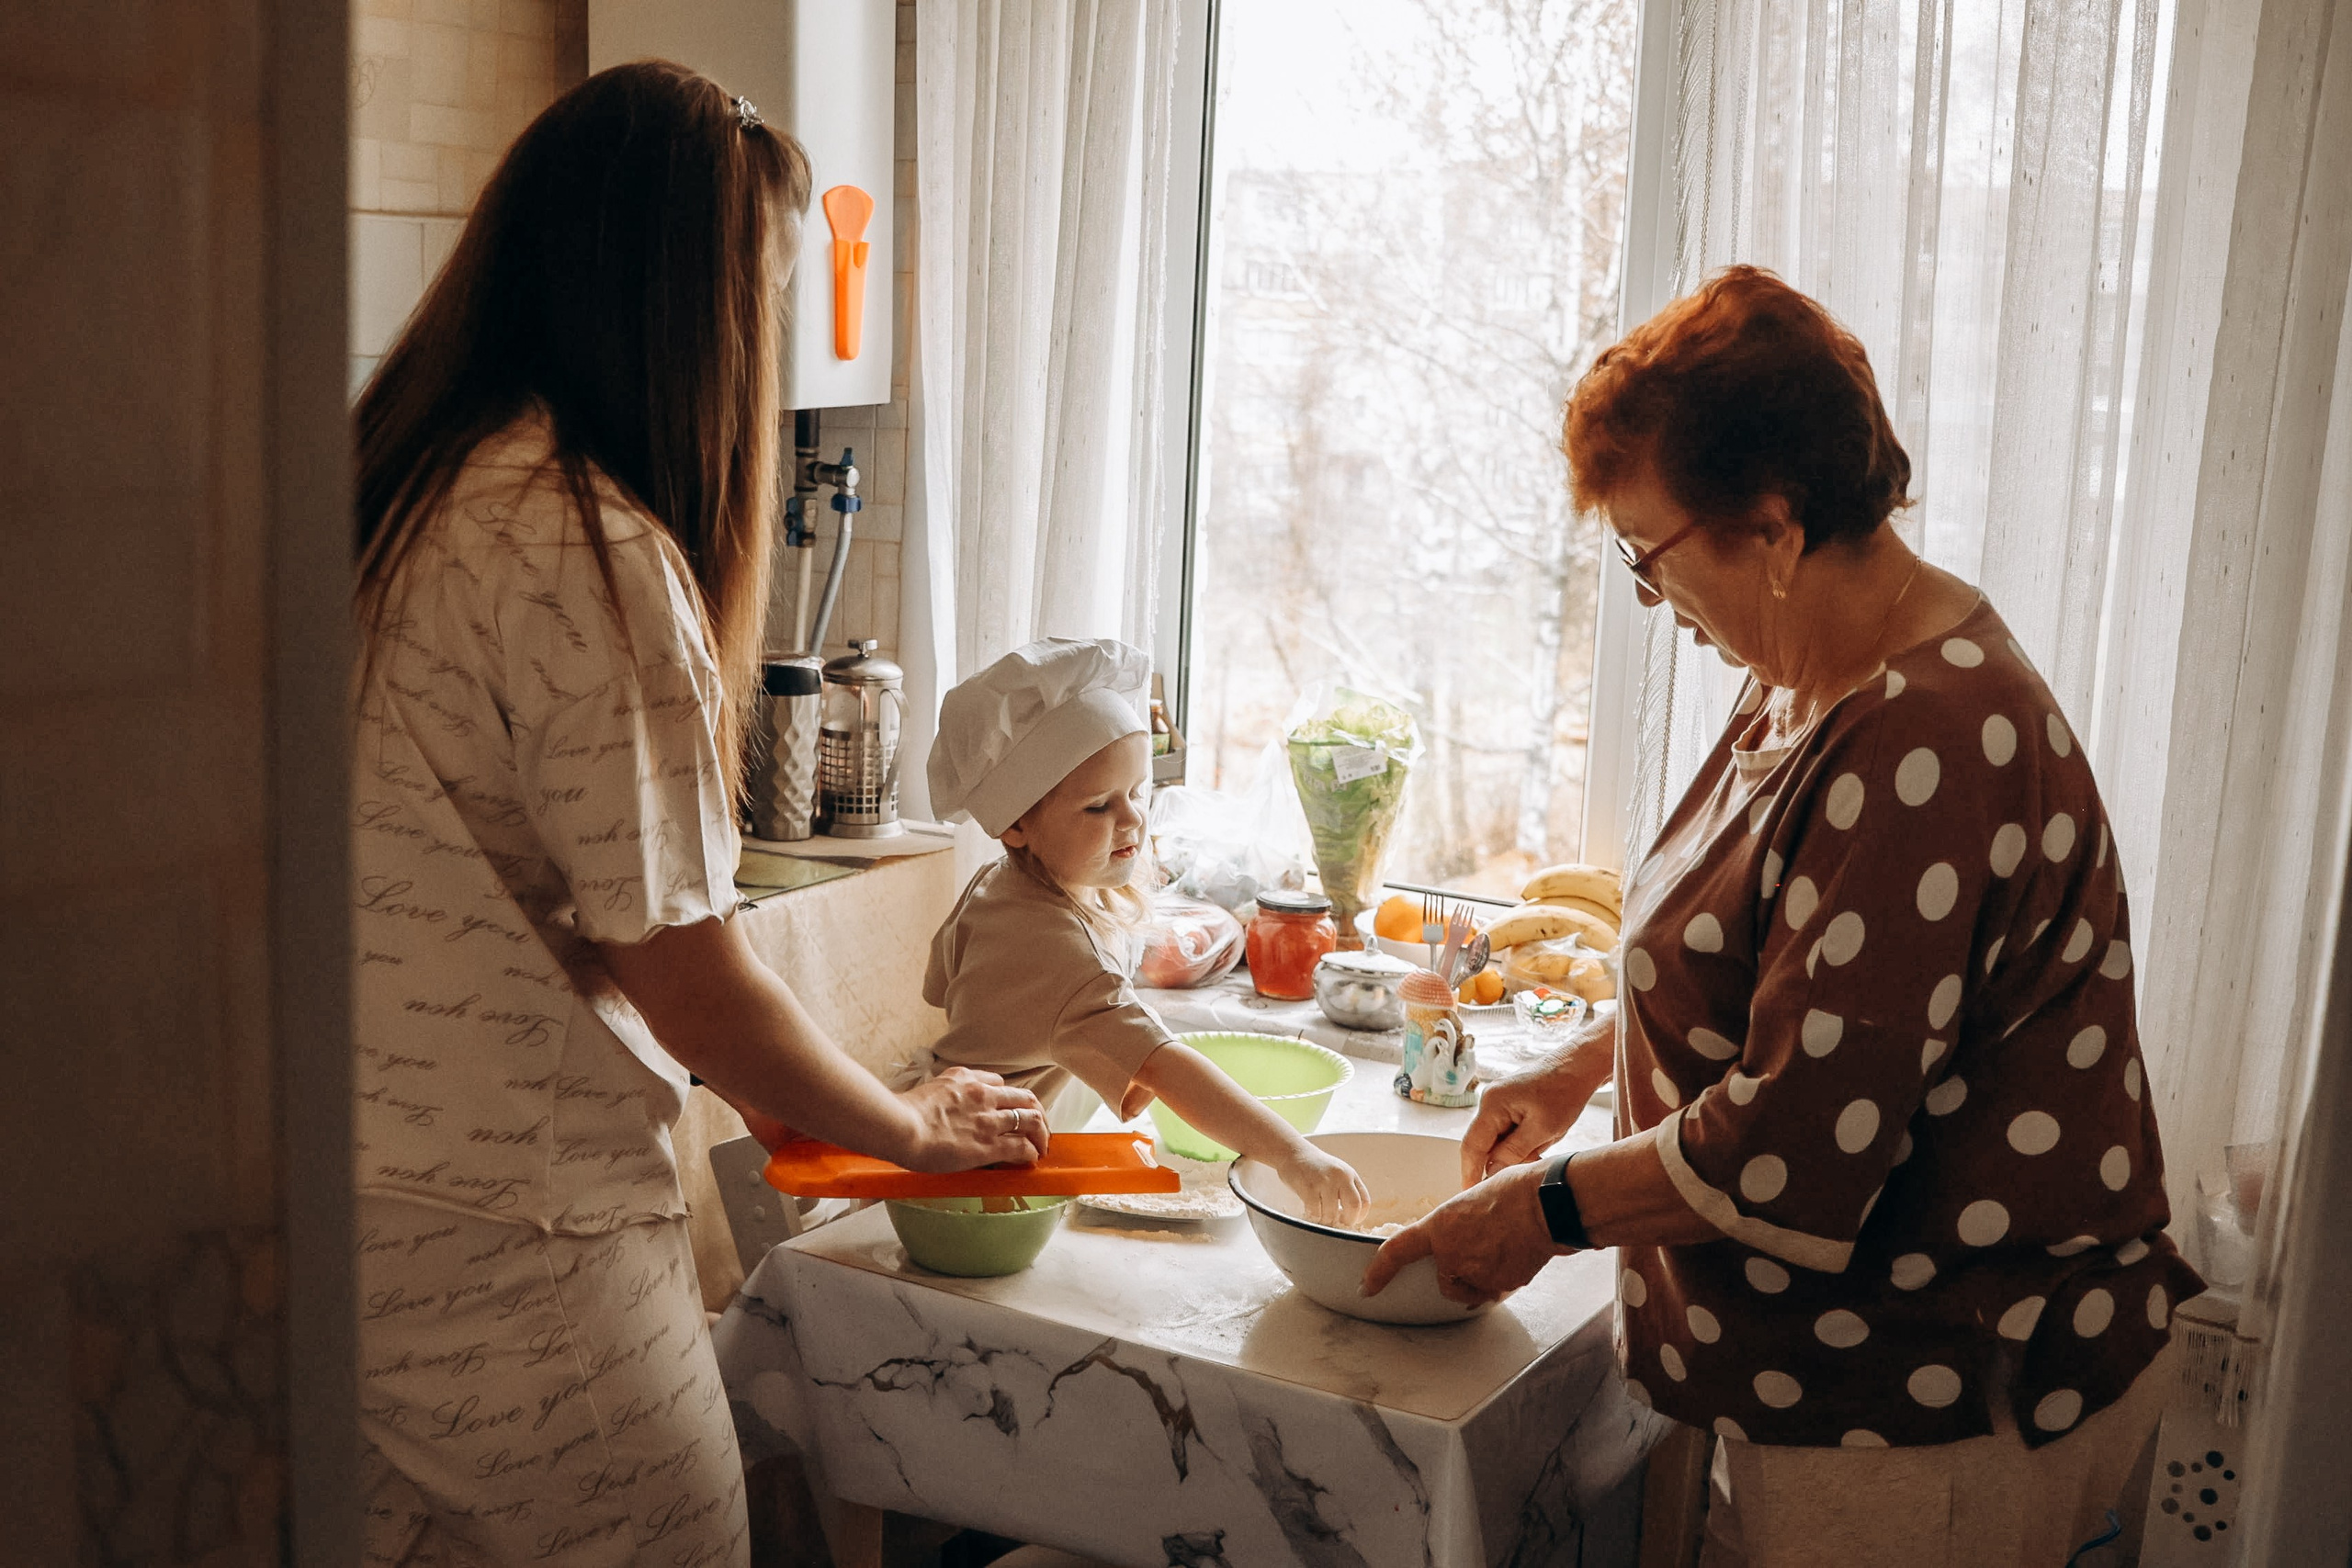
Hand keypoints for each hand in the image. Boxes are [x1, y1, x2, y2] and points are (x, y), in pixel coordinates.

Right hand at [894, 1067, 1049, 1170]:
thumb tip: (939, 1105)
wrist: (900, 1126)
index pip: (998, 1082)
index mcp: (965, 1078)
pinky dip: (1031, 1152)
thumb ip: (942, 1093)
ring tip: (1042, 1145)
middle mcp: (983, 1094)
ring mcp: (989, 1119)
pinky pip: (1022, 1147)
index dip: (1008, 1098)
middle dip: (1037, 1112)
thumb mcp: (927, 1089)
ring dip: (1041, 1133)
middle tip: (1039, 1126)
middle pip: (1025, 1097)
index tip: (1009, 1109)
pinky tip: (1031, 1159)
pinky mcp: (989, 1144)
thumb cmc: (901, 1113)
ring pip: (1031, 1119)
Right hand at [1279, 1147, 1369, 1227]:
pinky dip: (1313, 1217)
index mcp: (1350, 1174)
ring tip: (1320, 1218)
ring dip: (1326, 1221)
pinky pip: (1315, 1212)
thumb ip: (1345, 1190)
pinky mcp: (1309, 1187)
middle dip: (1346, 1221)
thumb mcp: (1336, 1173)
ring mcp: (1325, 1181)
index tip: (1350, 1220)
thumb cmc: (1314, 1167)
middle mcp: (1341, 1176)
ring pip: (1332, 1213)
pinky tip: (1310, 1212)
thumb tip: (1349, 1217)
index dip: (1359, 1216)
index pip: (1364, 1201)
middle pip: (1353, 1206)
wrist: (1293, 1153)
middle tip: (1337, 1225)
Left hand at [1361, 1162, 1560, 1306]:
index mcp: (1440, 1227)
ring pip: (1470, 1289)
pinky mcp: (1500, 1286)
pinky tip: (1515, 1258)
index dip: (1378, 1272)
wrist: (1546, 1205)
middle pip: (1444, 1280)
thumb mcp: (1472, 1198)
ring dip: (1479, 1279)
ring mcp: (1476, 1274)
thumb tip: (1464, 1234)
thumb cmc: (1514, 1190)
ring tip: (1502, 1250)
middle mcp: (1452, 1255)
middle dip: (1456, 1273)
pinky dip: (1501, 1282)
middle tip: (1480, 1248)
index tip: (1366, 1287)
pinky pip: (1494, 1292)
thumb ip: (1459, 1223)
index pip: (1396, 1252)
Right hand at [1459, 1033, 1610, 1186]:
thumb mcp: (1542, 1129)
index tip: (1470, 1195)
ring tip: (1540, 1150)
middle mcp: (1490, 1101)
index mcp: (1492, 1104)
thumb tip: (1491, 1172)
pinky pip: (1506, 1132)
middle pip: (1482, 1144)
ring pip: (1496, 1140)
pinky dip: (1519, 1144)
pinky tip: (1540, 1142)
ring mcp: (1499, 1102)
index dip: (1470, 1172)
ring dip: (1513, 1153)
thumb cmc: (1564, 1092)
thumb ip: (1513, 1152)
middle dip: (1496, 1164)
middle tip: (1510, 1183)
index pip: (1472, 1145)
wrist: (1580, 1066)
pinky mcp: (1510, 1105)